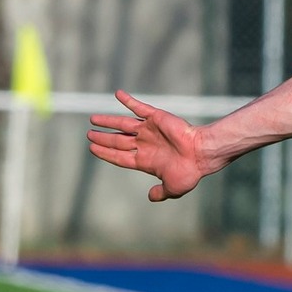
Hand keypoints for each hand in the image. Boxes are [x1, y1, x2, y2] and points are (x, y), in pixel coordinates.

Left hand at [86, 91, 214, 201]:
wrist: (201, 153)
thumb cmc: (189, 171)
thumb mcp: (172, 188)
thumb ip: (160, 193)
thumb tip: (151, 197)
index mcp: (146, 160)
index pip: (119, 156)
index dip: (105, 153)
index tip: (92, 149)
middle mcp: (145, 144)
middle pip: (118, 140)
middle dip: (103, 138)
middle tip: (89, 135)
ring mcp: (149, 130)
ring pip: (123, 124)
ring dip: (108, 121)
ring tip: (92, 119)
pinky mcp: (156, 118)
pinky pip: (139, 107)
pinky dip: (128, 101)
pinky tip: (117, 94)